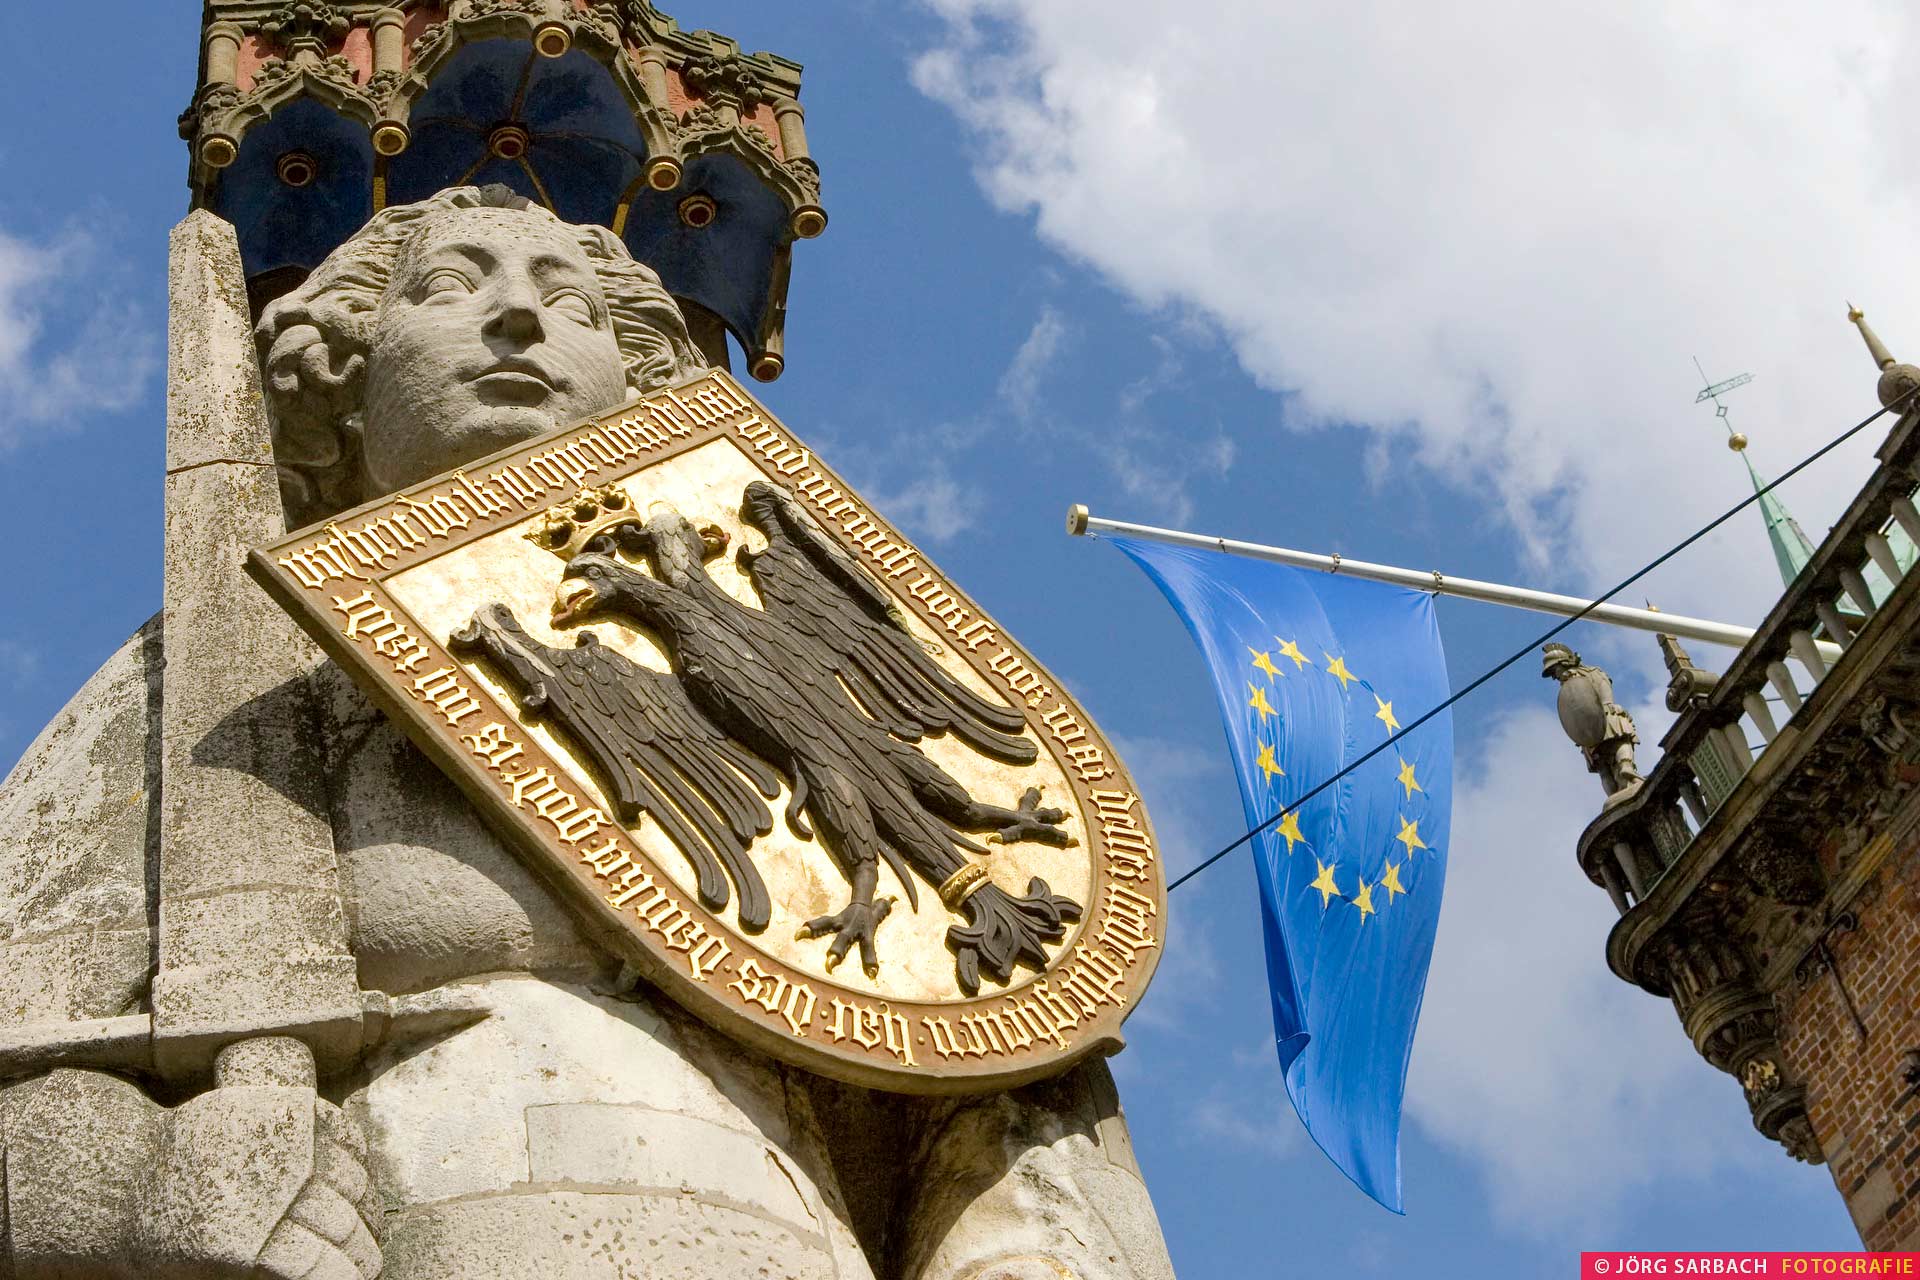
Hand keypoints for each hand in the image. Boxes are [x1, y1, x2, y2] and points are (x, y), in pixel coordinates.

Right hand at [140, 1038, 380, 1278]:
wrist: (118, 1184)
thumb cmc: (182, 1157)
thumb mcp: (243, 1118)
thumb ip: (296, 1136)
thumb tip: (355, 1167)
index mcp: (297, 1115)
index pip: (356, 1149)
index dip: (366, 1184)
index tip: (367, 1208)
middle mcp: (293, 1152)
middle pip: (356, 1193)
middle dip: (367, 1224)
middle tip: (369, 1246)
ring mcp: (272, 1197)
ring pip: (342, 1230)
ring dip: (360, 1255)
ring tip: (365, 1269)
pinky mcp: (248, 1243)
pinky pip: (313, 1265)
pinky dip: (336, 1277)